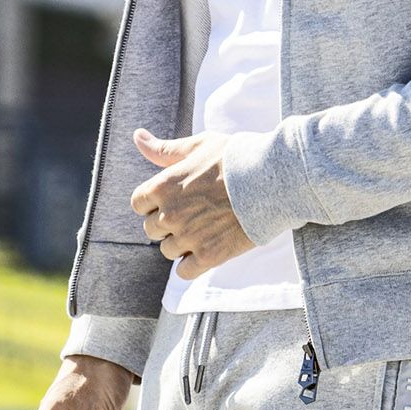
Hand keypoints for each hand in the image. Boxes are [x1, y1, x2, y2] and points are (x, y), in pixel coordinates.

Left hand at [130, 126, 253, 276]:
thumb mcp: (198, 146)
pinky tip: (207, 250)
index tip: (172, 199)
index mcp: (164, 186)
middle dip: (167, 223)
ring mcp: (189, 237)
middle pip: (151, 229)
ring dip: (181, 244)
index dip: (153, 202)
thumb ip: (164, 149)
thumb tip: (138, 137)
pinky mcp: (209, 256)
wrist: (272, 179)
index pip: (138, 203)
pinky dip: (191, 265)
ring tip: (204, 230)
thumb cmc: (235, 157)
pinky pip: (184, 272)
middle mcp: (171, 213)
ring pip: (168, 251)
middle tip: (193, 214)